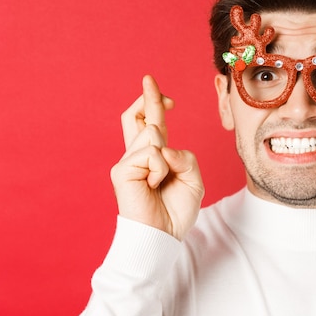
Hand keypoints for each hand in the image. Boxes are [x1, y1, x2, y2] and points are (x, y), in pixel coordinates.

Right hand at [110, 75, 203, 239]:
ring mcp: (128, 162)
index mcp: (154, 156)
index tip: (164, 95)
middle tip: (149, 79)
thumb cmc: (176, 210)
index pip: (149, 123)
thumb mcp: (193, 178)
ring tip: (161, 181)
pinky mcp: (122, 171)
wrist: (163, 236)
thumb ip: (184, 157)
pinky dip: (160, 169)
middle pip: (134, 117)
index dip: (154, 104)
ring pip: (151, 134)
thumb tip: (162, 147)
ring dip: (167, 157)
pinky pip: (150, 153)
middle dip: (146, 97)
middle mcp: (138, 155)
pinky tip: (153, 186)